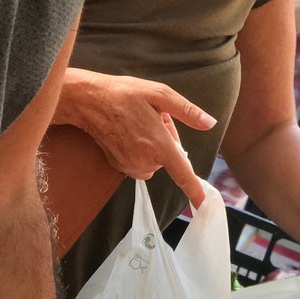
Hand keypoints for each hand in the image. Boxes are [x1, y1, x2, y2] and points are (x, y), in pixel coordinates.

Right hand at [63, 72, 214, 209]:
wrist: (89, 101)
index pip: (182, 173)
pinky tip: (130, 133)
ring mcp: (130, 166)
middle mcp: (145, 161)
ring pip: (155, 162)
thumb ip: (188, 111)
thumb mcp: (160, 94)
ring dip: (153, 147)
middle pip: (169, 159)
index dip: (194, 190)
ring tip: (139, 124)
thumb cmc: (125, 94)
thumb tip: (210, 123)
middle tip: (153, 119)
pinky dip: (140, 152)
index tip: (202, 204)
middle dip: (166, 141)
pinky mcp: (120, 167)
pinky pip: (140, 164)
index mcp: (159, 145)